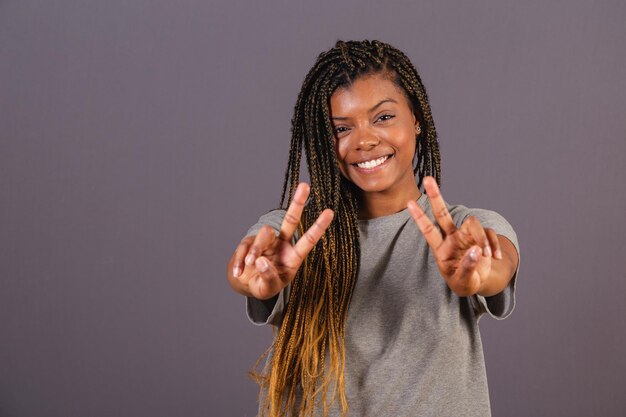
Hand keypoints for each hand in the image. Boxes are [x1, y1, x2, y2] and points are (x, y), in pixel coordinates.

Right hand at [227, 183, 333, 299]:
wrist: (246, 284)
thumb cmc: (264, 285)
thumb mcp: (269, 288)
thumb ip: (268, 277)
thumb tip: (261, 260)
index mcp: (293, 257)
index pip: (307, 241)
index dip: (318, 227)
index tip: (330, 212)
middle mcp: (282, 245)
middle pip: (291, 221)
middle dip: (298, 203)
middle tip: (305, 186)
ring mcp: (266, 241)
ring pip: (264, 234)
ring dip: (255, 250)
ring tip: (250, 265)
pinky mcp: (249, 242)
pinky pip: (245, 247)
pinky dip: (240, 261)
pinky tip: (239, 272)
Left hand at [407, 177, 502, 296]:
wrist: (478, 282)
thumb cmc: (463, 282)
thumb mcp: (463, 281)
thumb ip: (468, 267)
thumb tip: (476, 251)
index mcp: (441, 249)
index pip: (428, 230)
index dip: (419, 217)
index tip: (409, 203)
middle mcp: (451, 238)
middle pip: (442, 214)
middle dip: (436, 196)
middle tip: (428, 179)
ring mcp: (466, 235)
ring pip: (473, 223)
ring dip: (482, 239)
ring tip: (486, 256)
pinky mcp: (481, 237)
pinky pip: (489, 233)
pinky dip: (494, 245)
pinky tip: (494, 257)